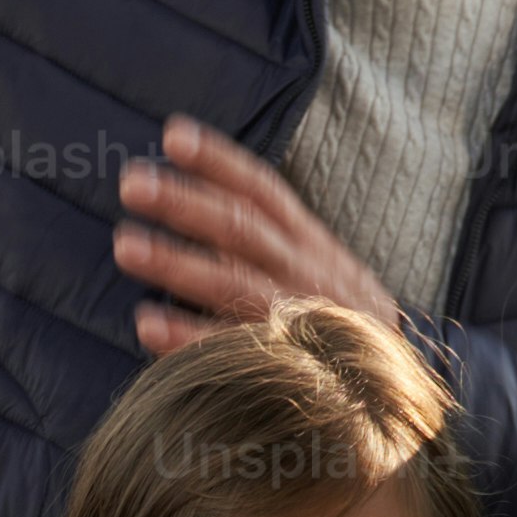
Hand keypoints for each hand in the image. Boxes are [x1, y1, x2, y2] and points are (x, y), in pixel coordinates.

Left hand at [117, 118, 400, 352]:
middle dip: (184, 203)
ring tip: (125, 246)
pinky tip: (146, 325)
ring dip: (176, 264)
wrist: (391, 380)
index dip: (218, 161)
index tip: (173, 136)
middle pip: (239, 228)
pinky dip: (188, 338)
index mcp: (305, 240)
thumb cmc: (336, 311)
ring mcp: (293, 316)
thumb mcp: (315, 261)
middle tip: (132, 183)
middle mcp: (300, 270)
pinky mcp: (285, 365)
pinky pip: (231, 348)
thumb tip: (193, 198)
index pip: (260, 190)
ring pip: (233, 283)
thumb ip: (265, 232)